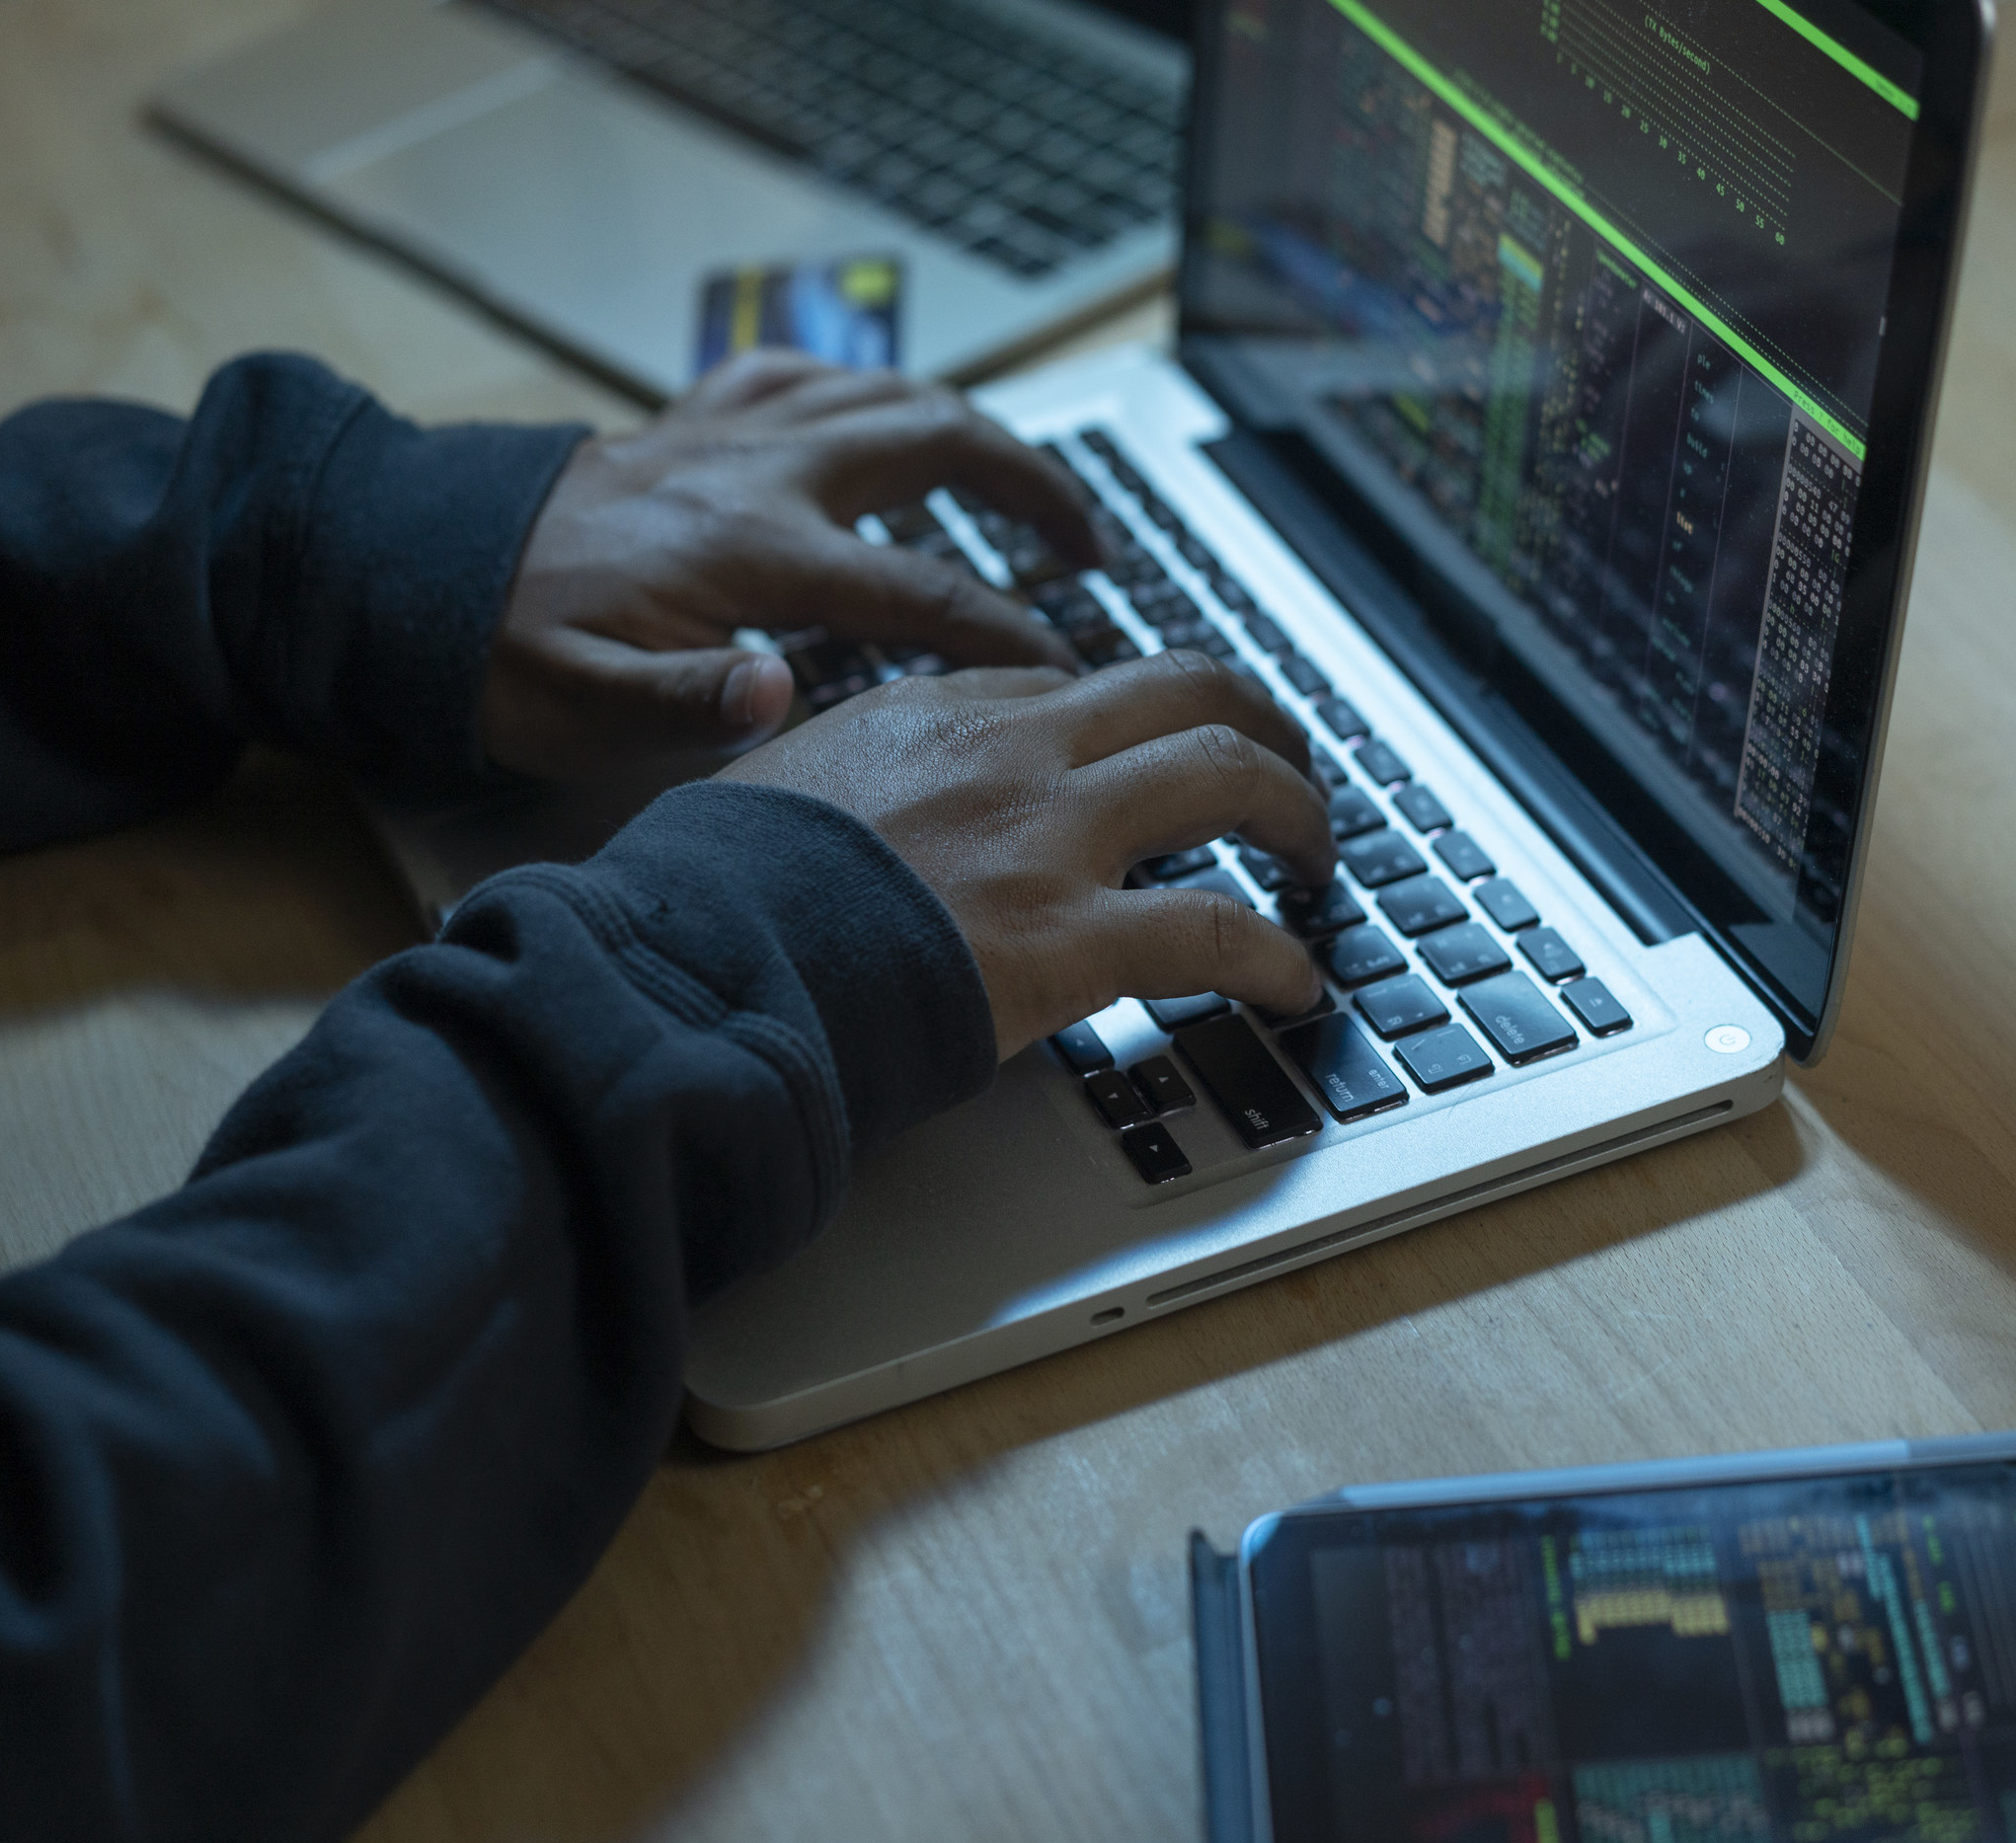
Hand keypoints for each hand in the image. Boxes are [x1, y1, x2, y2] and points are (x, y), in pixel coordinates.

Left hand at [481, 352, 1102, 779]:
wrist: (412, 575)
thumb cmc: (501, 657)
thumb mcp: (585, 708)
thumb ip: (691, 704)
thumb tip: (785, 692)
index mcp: (750, 551)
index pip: (922, 586)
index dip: (1011, 628)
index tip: (1071, 665)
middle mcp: (756, 472)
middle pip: (938, 442)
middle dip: (1033, 487)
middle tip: (1091, 545)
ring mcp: (730, 433)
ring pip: (888, 393)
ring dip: (975, 432)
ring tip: (1030, 485)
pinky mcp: (695, 420)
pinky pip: (806, 374)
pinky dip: (869, 390)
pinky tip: (894, 419)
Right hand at [720, 650, 1339, 1058]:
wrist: (698, 960)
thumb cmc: (714, 894)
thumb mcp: (773, 791)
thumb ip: (843, 786)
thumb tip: (851, 816)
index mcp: (936, 713)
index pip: (1074, 687)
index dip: (1137, 721)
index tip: (1155, 754)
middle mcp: (1012, 751)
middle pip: (1188, 687)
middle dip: (1260, 724)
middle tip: (1287, 772)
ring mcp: (1049, 836)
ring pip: (1227, 772)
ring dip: (1298, 811)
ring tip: (1317, 856)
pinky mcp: (1069, 938)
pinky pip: (1214, 929)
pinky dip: (1274, 956)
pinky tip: (1294, 982)